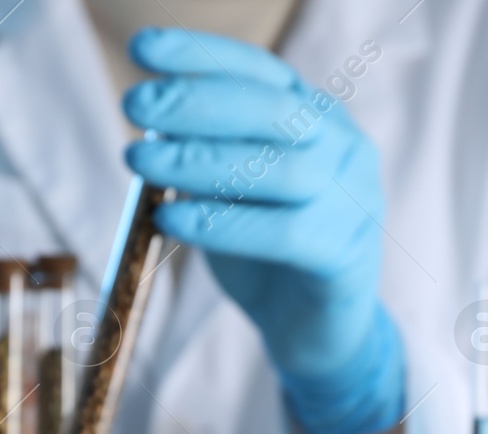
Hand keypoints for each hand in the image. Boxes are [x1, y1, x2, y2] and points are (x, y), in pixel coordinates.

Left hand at [122, 28, 403, 433]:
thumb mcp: (229, 191)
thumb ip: (204, 156)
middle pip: (274, 110)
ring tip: (140, 161)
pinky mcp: (343, 256)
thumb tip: (150, 122)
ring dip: (200, 161)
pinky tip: (171, 222)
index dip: (203, 55)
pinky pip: (282, 233)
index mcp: (315, 119)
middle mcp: (342, 149)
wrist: (313, 331)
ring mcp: (352, 201)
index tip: (142, 48)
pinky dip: (221, 224)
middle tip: (135, 104)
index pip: (262, 72)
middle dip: (197, 102)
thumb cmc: (265, 253)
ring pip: (278, 169)